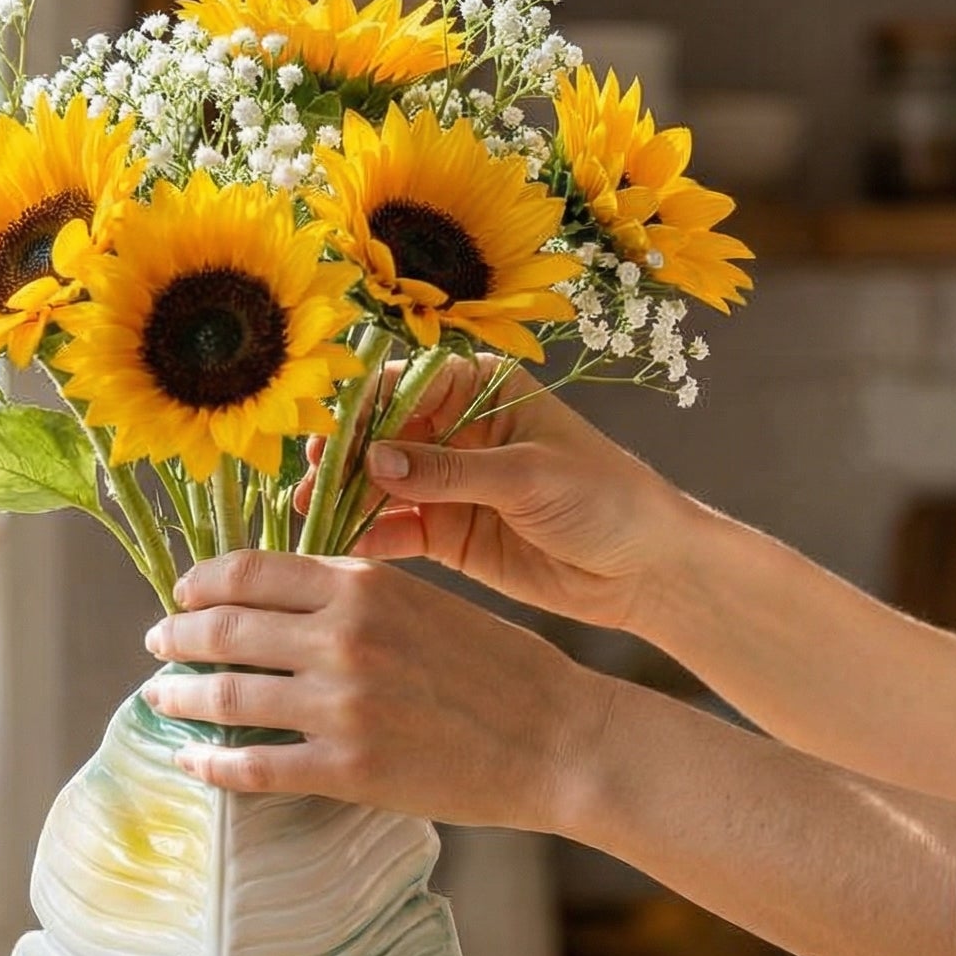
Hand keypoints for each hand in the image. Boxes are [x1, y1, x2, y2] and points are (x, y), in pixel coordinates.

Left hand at [140, 551, 611, 828]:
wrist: (559, 739)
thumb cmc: (502, 670)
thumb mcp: (427, 603)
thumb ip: (357, 602)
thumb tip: (285, 611)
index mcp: (364, 585)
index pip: (248, 571)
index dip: (200, 584)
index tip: (182, 596)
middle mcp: (343, 637)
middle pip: (223, 629)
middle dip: (176, 637)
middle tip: (158, 646)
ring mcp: (342, 707)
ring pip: (225, 696)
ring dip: (180, 698)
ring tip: (162, 698)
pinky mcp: (348, 771)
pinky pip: (253, 767)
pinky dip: (210, 764)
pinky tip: (193, 762)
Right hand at [322, 356, 692, 634]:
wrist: (646, 569)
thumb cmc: (606, 498)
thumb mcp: (529, 477)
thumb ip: (449, 471)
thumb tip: (374, 459)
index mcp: (483, 390)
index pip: (407, 386)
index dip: (363, 409)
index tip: (328, 437)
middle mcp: (458, 432)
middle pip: (382, 436)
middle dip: (343, 458)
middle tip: (309, 483)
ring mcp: (449, 486)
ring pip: (380, 486)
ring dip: (345, 499)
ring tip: (312, 517)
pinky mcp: (449, 535)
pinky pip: (396, 532)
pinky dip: (368, 538)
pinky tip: (341, 548)